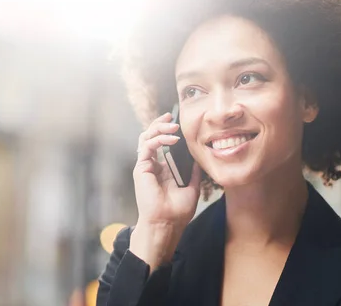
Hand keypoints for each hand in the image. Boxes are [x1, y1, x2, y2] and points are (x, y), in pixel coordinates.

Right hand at [133, 112, 200, 231]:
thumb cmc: (178, 210)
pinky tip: (171, 139)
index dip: (167, 130)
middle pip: (151, 137)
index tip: (177, 122)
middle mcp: (153, 165)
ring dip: (159, 128)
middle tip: (172, 117)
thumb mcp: (191, 185)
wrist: (167, 223)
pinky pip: (147, 147)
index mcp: (163, 169)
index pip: (162, 143)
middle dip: (160, 124)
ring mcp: (145, 166)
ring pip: (146, 138)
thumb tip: (199, 155)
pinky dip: (158, 139)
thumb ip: (193, 170)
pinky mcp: (141, 169)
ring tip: (173, 126)